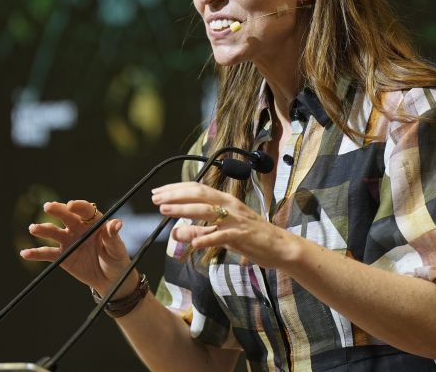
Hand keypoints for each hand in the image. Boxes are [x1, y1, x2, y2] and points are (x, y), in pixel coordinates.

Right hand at [19, 200, 133, 295]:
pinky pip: (47, 253)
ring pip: (54, 232)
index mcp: (94, 222)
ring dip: (43, 229)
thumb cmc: (116, 260)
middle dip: (57, 210)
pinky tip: (25, 253)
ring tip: (33, 228)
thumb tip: (116, 223)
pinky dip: (35, 253)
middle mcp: (79, 228)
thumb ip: (113, 237)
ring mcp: (68, 241)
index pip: (85, 210)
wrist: (109, 279)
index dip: (78, 206)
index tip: (71, 206)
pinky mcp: (61, 256)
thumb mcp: (117, 249)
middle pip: (66, 216)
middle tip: (48, 207)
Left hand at [151, 184, 297, 268]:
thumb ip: (199, 233)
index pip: (197, 189)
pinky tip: (193, 243)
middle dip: (175, 196)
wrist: (280, 247)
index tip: (158, 193)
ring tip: (165, 211)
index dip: (176, 189)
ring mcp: (236, 220)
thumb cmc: (251, 238)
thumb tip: (175, 232)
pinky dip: (206, 238)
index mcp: (225, 201)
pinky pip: (222, 236)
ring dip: (183, 210)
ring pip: (206, 211)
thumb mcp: (221, 234)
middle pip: (198, 195)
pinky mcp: (242, 236)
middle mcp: (230, 206)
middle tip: (156, 199)